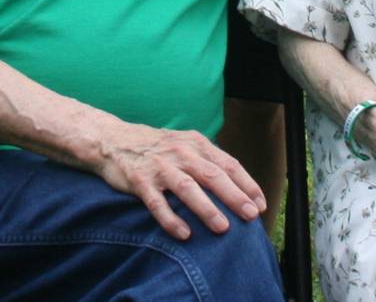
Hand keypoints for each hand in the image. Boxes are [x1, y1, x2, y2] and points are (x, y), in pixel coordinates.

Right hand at [93, 121, 264, 240]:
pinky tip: (184, 234)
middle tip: (251, 216)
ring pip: (187, 188)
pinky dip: (171, 219)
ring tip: (222, 227)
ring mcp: (160, 167)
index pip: (227, 163)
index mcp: (196, 143)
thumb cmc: (159, 148)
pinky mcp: (140, 181)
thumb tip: (237, 187)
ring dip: (206, 208)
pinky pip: (157, 203)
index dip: (246, 183)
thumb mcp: (186, 145)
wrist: (115, 140)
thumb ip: (208, 161)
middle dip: (234, 196)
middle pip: (212, 175)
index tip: (260, 204)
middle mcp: (181, 153)